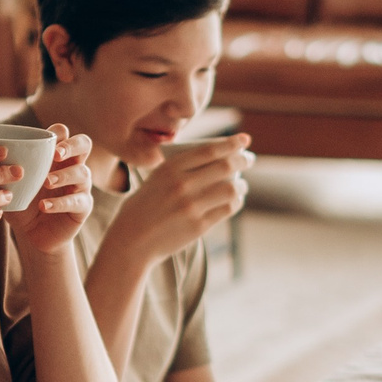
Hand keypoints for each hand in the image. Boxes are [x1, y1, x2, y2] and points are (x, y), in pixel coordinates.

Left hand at [5, 125, 96, 256]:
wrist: (32, 234)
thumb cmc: (21, 202)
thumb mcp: (8, 183)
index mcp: (55, 155)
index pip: (64, 133)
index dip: (58, 132)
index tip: (45, 139)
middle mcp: (72, 165)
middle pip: (84, 144)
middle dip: (72, 145)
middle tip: (55, 155)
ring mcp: (80, 186)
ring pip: (83, 173)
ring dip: (64, 175)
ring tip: (46, 182)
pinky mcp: (83, 207)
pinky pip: (78, 201)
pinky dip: (59, 203)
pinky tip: (43, 206)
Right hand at [105, 133, 251, 269]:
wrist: (132, 241)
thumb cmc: (144, 207)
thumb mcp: (156, 180)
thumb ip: (180, 169)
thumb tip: (217, 159)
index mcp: (169, 168)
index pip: (209, 150)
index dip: (231, 143)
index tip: (244, 140)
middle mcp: (182, 185)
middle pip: (225, 167)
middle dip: (242, 160)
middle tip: (248, 159)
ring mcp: (191, 206)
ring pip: (230, 189)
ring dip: (241, 184)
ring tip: (241, 184)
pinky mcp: (199, 226)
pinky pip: (227, 209)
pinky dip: (235, 202)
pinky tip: (234, 200)